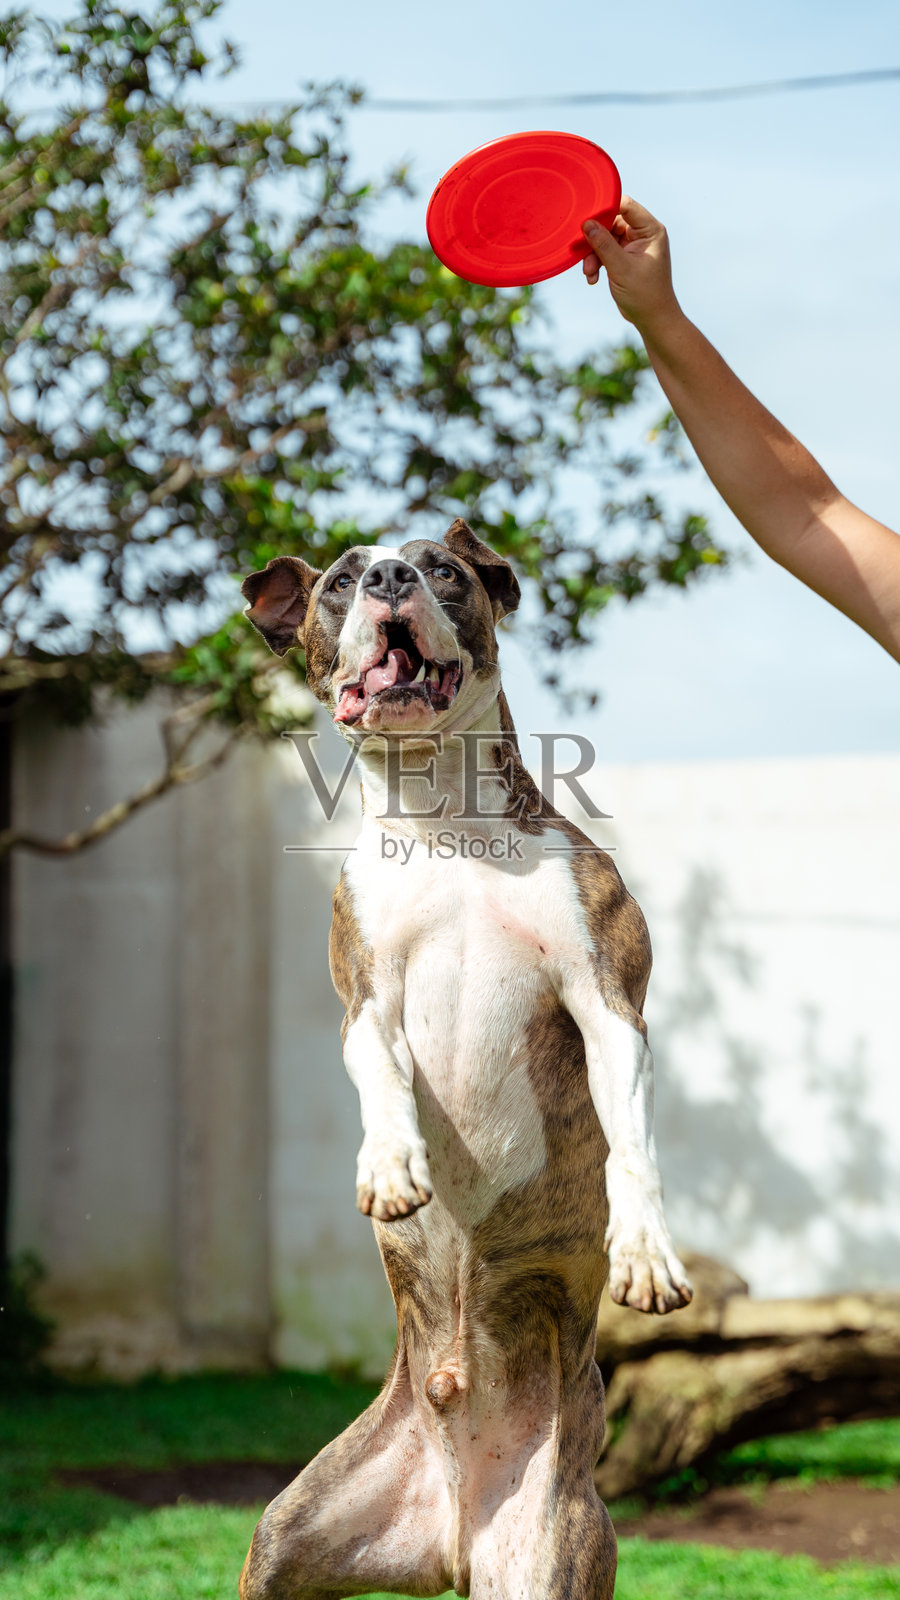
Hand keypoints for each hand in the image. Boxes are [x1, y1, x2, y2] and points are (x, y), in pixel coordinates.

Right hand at [581, 196, 679, 332]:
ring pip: (605, 239)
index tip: (586, 218)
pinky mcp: (624, 258)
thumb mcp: (621, 268)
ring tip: (589, 273)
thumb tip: (587, 223)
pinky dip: (597, 263)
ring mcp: (633, 246)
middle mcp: (643, 234)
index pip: (625, 206)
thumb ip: (603, 244)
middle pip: (611, 223)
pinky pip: (605, 252)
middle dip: (595, 240)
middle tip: (583, 254)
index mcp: (650, 230)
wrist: (652, 319)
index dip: (605, 208)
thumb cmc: (645, 295)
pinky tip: (593, 278)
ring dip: (593, 255)